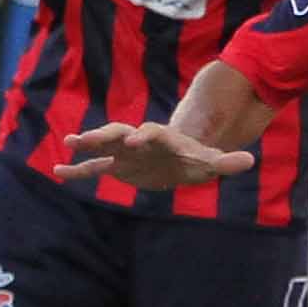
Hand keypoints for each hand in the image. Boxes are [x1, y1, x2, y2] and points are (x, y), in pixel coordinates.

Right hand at [58, 116, 254, 193]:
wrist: (180, 161)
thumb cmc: (195, 159)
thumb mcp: (210, 163)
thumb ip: (226, 163)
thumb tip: (249, 161)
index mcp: (161, 138)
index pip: (151, 133)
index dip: (144, 136)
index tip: (135, 140)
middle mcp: (139, 141)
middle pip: (119, 133)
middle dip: (104, 135)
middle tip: (86, 138)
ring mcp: (125, 153)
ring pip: (103, 146)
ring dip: (87, 144)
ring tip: (68, 145)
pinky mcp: (117, 167)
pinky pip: (94, 168)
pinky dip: (77, 171)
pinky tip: (58, 173)